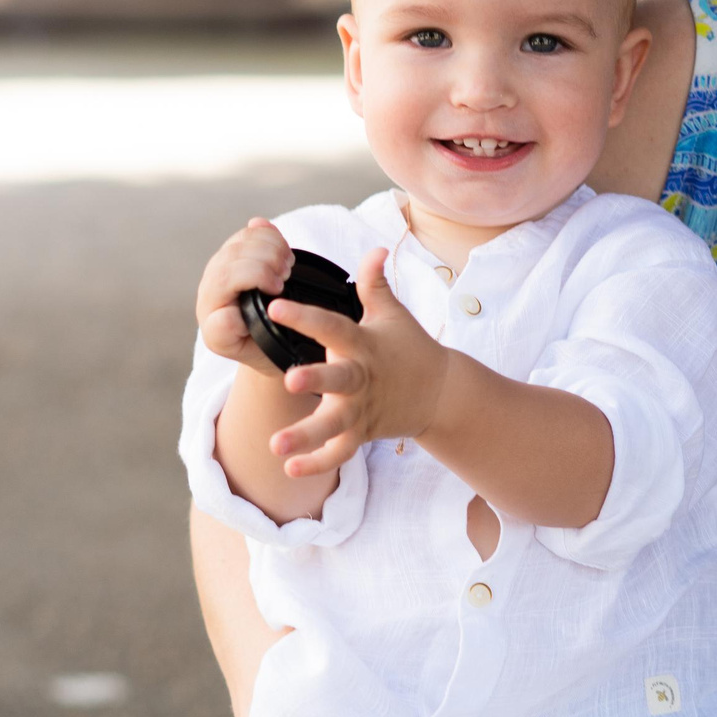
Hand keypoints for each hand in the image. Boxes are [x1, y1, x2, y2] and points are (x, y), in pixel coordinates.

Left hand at [198, 218, 294, 376]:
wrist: (261, 342)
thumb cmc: (257, 347)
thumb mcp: (251, 351)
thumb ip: (236, 336)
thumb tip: (230, 314)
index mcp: (211, 315)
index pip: (223, 282)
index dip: (254, 275)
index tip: (277, 289)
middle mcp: (211, 288)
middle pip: (235, 256)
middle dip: (267, 260)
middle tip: (286, 276)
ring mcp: (222, 267)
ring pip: (242, 240)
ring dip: (272, 247)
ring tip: (286, 268)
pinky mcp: (236, 252)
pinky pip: (250, 232)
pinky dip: (271, 235)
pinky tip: (282, 253)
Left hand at [266, 248, 450, 477]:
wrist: (441, 393)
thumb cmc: (408, 348)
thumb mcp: (393, 314)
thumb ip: (375, 283)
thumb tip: (377, 247)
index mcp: (363, 344)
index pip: (333, 325)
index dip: (306, 316)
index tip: (277, 306)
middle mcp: (361, 378)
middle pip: (338, 380)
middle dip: (316, 380)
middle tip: (290, 381)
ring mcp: (362, 409)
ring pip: (334, 426)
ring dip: (306, 436)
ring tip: (275, 445)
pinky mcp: (363, 433)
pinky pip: (340, 453)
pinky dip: (318, 463)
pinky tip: (289, 468)